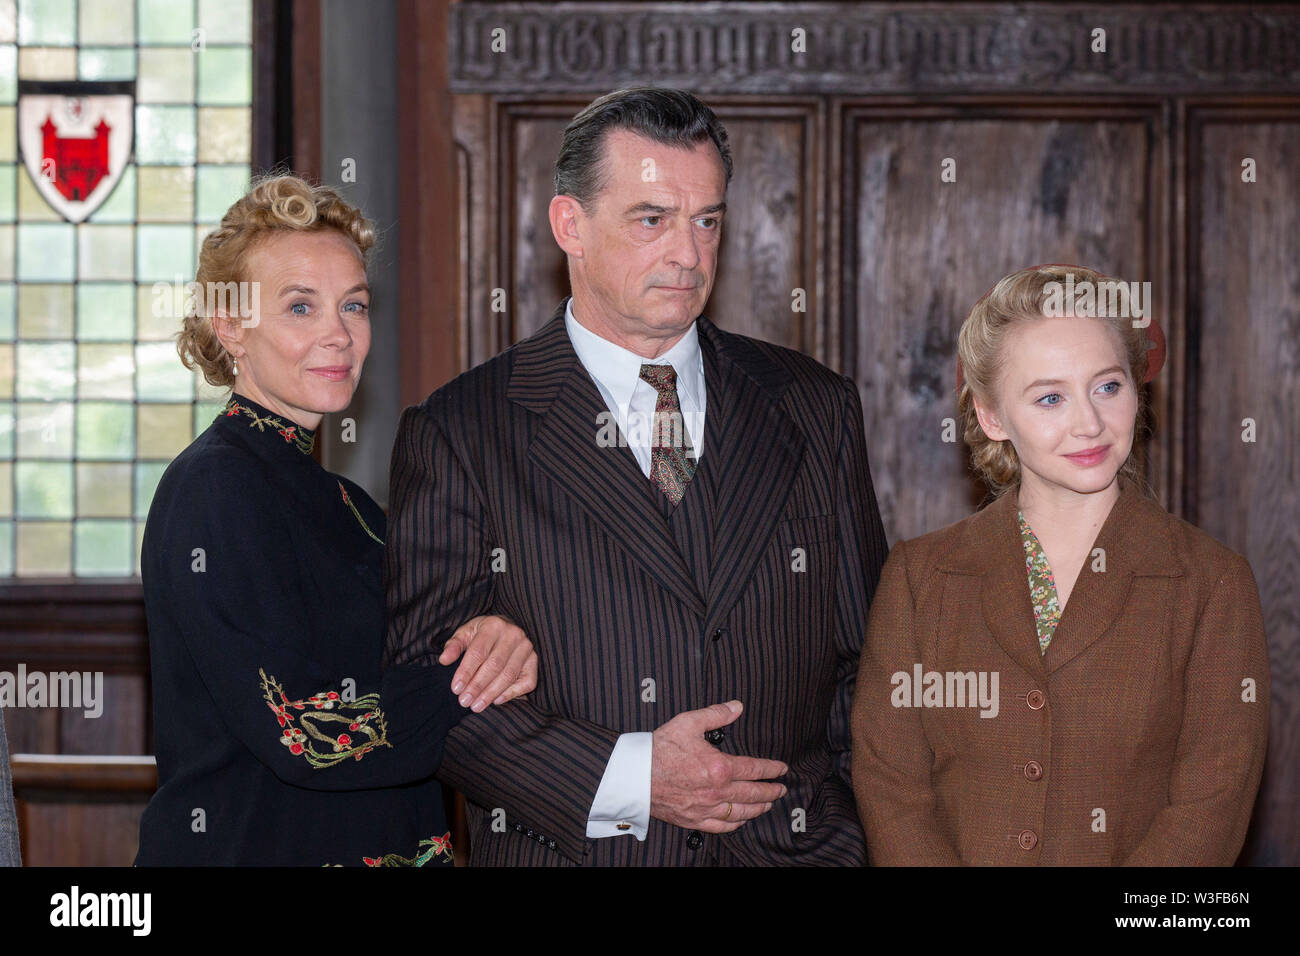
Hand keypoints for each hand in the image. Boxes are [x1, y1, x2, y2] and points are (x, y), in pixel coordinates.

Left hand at [438, 615, 537, 711]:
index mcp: (494, 625)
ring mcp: (527, 648)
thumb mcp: (466, 634)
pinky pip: (527, 682)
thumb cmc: (482, 634)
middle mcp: (513, 634)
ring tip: (476, 706)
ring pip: (509, 675)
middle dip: (477, 686)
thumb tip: (444, 660)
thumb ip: (454, 646)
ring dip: (491, 693)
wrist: (505, 629)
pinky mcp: (534, 661)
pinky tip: (496, 701)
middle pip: (494, 665)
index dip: (466, 672)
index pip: (478, 652)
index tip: (455, 689)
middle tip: (464, 701)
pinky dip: (512, 693)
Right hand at [650, 700, 787, 832]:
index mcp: (719, 767)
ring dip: (759, 808)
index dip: (772, 769)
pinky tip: (742, 820)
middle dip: (772, 791)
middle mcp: (717, 791)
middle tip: (782, 788)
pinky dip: (736, 824)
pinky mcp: (694, 819)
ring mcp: (706, 808)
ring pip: (741, 812)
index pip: (755, 769)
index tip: (782, 769)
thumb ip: (716, 714)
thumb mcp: (689, 722)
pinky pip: (722, 826)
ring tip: (768, 804)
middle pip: (754, 794)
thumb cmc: (659, 749)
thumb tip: (736, 706)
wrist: (635, 775)